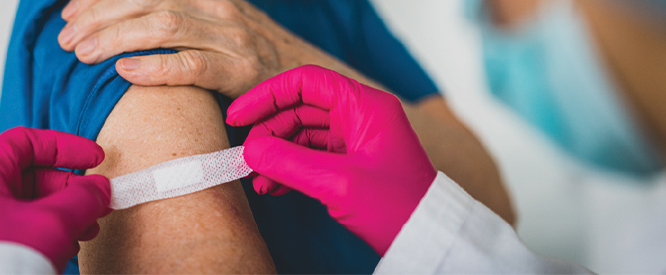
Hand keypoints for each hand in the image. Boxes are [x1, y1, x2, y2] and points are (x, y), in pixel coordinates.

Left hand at [0, 127, 111, 271]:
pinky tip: (69, 246)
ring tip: (88, 226)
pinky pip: (23, 232)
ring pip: (29, 207)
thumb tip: (100, 189)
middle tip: (97, 198)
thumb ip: (83, 197)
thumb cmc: (0, 263)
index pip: (24, 142)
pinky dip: (51, 233)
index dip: (63, 146)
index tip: (93, 157)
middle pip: (30, 177)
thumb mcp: (54, 221)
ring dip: (66, 212)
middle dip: (71, 187)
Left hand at [58, 0, 322, 97]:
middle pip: (148, 1)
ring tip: (82, 54)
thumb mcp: (213, 20)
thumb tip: (121, 16)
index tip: (69, 11)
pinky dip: (155, 67)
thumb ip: (176, 12)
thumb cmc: (247, 53)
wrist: (302, 76)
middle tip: (66, 38)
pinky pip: (192, 65)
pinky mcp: (241, 71)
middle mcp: (219, 6)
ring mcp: (232, 37)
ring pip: (164, 27)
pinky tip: (124, 71)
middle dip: (99, 17)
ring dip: (115, 39)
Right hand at [226, 65, 436, 254]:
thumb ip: (290, 163)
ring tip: (256, 178)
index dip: (268, 95)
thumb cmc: (398, 207)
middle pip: (300, 108)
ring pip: (302, 135)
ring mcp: (355, 140)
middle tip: (246, 155)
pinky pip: (310, 157)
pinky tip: (272, 186)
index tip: (238, 114)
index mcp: (365, 106)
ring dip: (276, 154)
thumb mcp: (339, 183)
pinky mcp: (350, 164)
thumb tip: (251, 150)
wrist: (427, 239)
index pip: (306, 83)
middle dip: (269, 131)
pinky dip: (289, 169)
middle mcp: (359, 117)